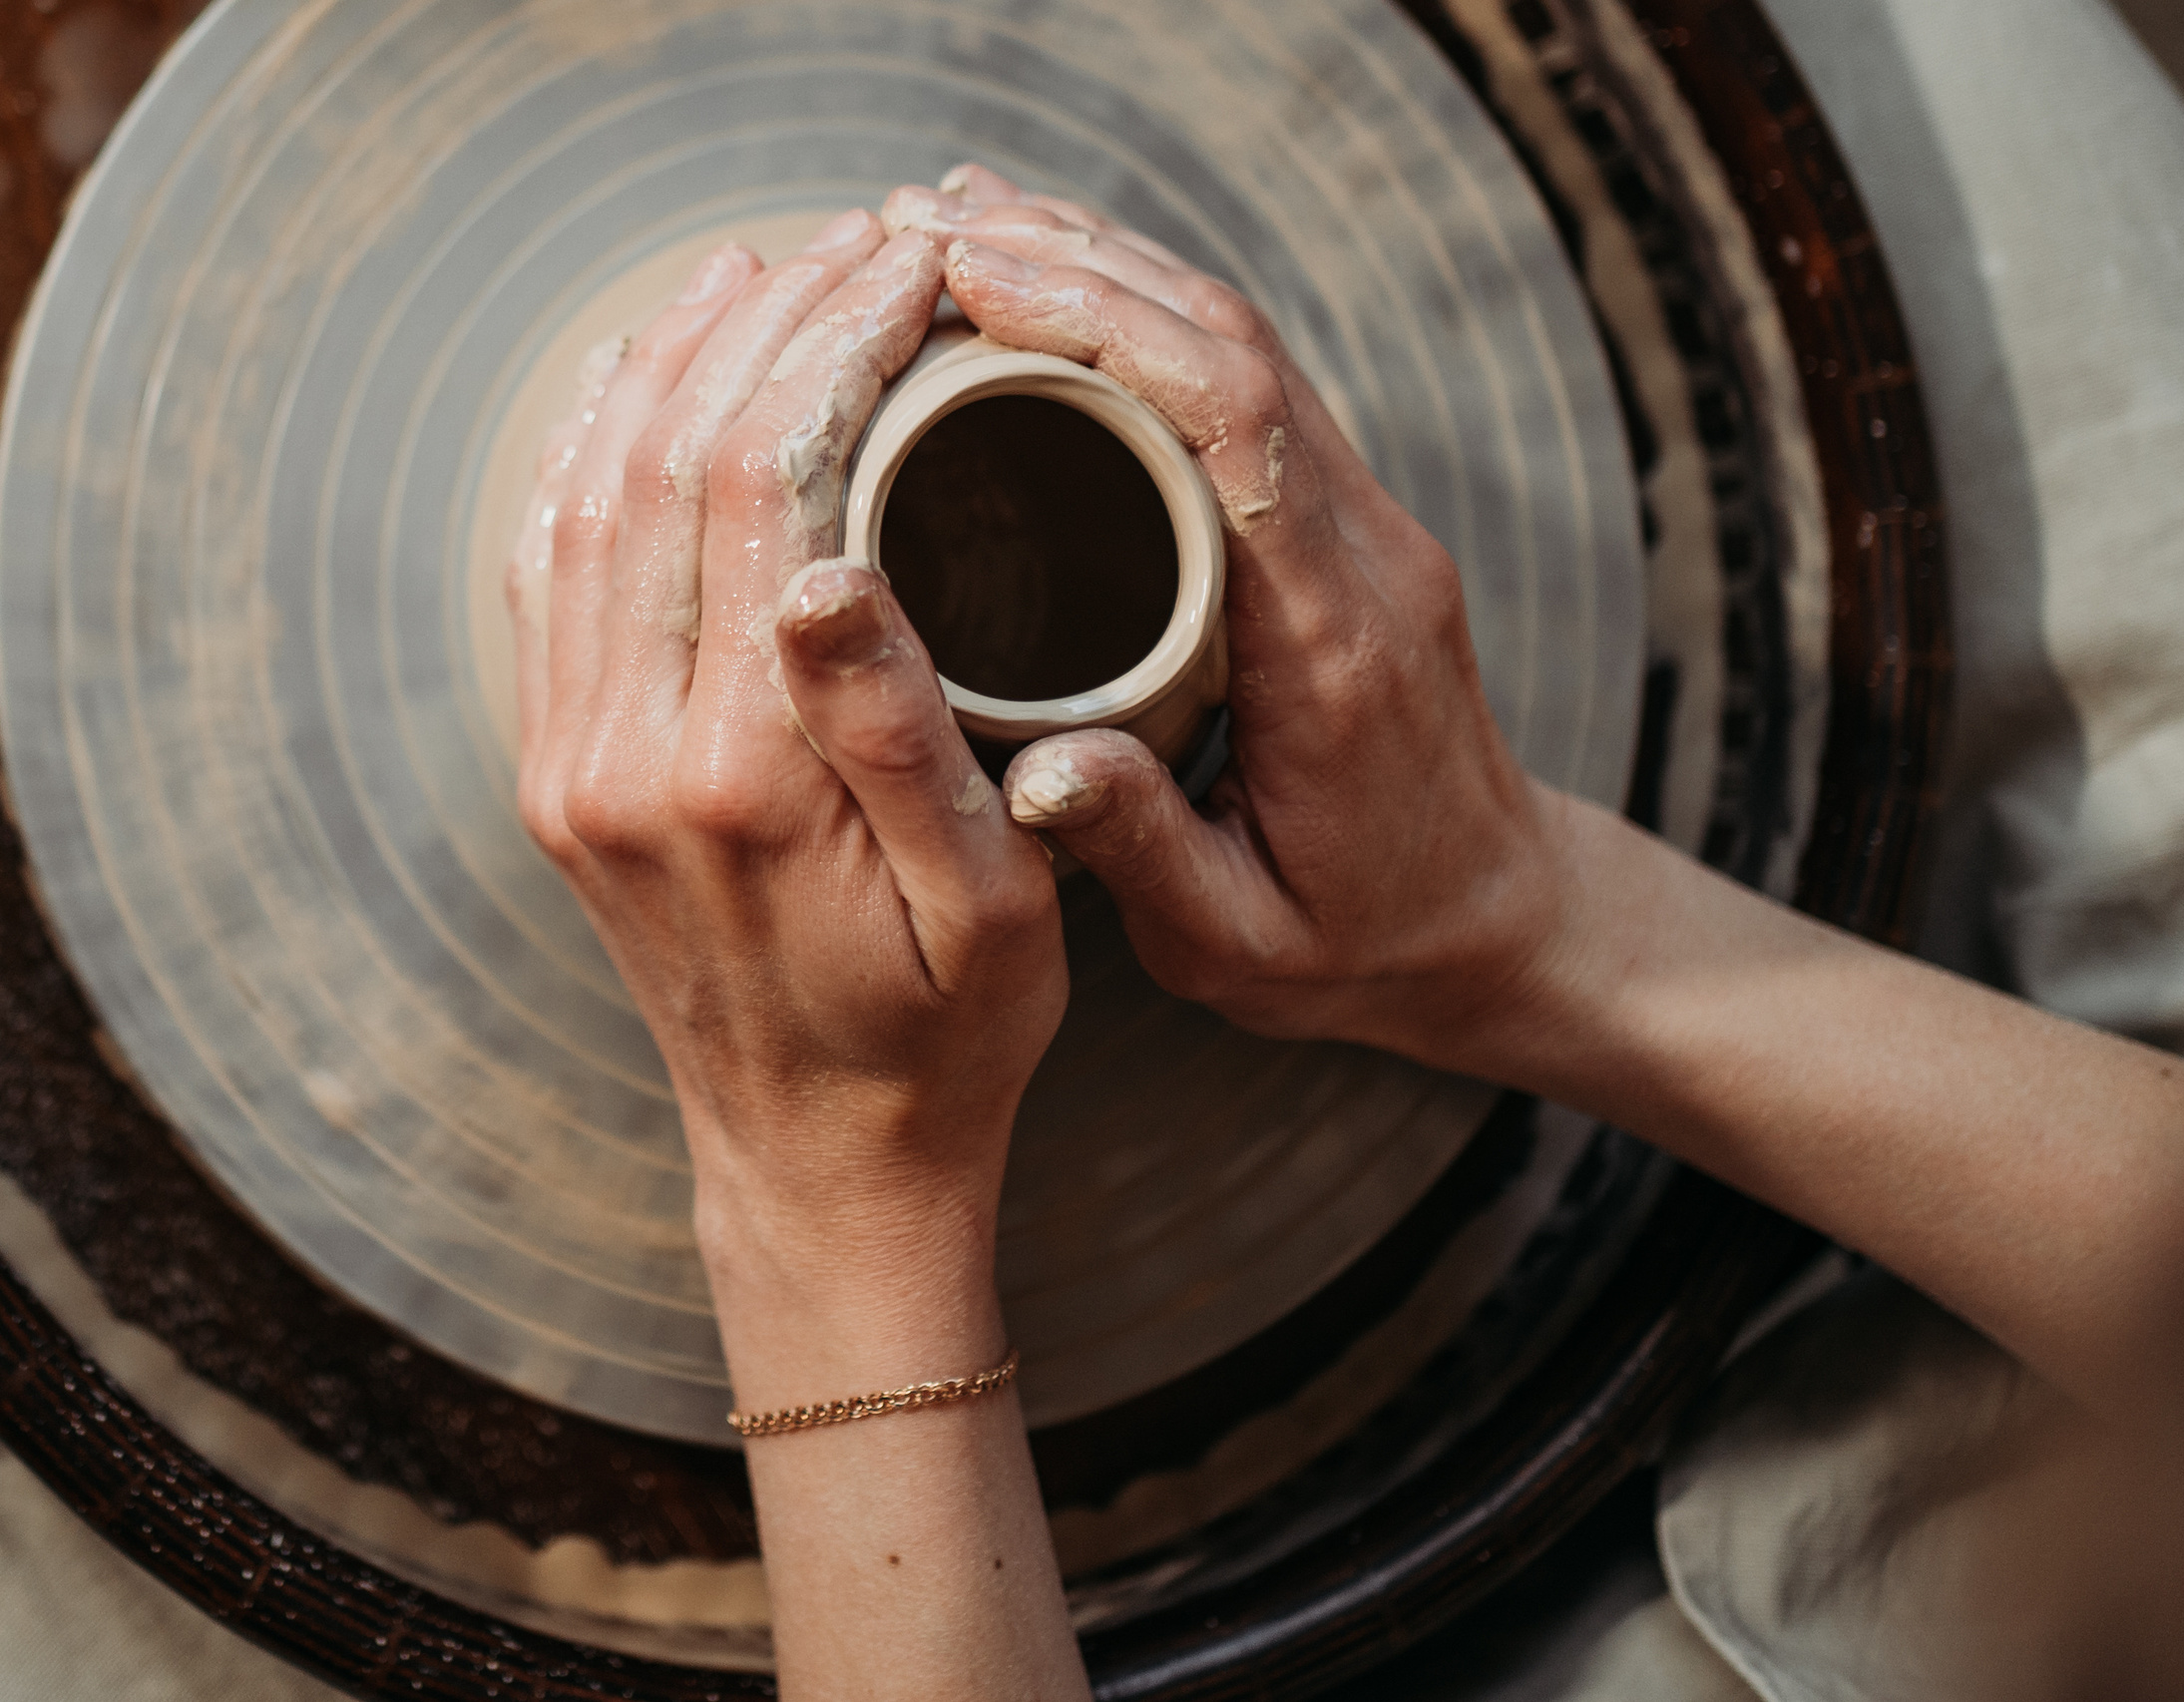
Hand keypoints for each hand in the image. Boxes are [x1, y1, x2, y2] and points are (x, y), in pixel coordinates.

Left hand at [506, 211, 1066, 1317]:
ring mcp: (572, 764)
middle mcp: (625, 756)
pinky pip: (545, 573)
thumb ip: (902, 737)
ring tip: (760, 276)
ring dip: (669, 364)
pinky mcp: (558, 775)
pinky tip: (648, 388)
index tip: (906, 275)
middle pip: (663, 461)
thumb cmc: (943, 1035)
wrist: (820, 1156)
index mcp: (745, 775)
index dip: (830, 349)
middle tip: (851, 246)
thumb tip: (823, 570)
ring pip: (587, 497)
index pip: (762, 486)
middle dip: (758, 323)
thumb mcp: (991, 907)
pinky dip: (590, 453)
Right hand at [882, 166, 1580, 1070]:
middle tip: (921, 224)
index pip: (1236, 425)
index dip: (1109, 325)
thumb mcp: (1241, 945)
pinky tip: (1050, 299)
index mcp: (1333, 643)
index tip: (976, 279)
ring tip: (958, 229)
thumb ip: (1142, 855)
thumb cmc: (1366, 944)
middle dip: (1081, 265)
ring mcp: (1364, 529)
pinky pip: (1246, 391)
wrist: (1497, 926)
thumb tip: (1033, 769)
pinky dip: (1146, 325)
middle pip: (1234, 347)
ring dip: (1110, 274)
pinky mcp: (1342, 530)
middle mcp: (1363, 557)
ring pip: (1244, 347)